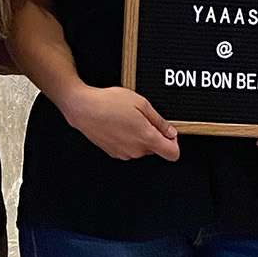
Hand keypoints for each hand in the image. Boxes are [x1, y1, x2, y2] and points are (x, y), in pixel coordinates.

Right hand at [65, 85, 179, 161]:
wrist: (83, 108)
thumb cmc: (108, 103)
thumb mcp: (141, 103)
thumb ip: (159, 121)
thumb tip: (170, 131)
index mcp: (146, 138)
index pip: (173, 153)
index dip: (174, 143)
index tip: (168, 132)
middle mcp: (136, 150)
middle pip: (156, 149)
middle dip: (154, 135)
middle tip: (143, 118)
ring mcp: (124, 153)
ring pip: (142, 148)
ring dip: (140, 137)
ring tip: (128, 119)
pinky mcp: (114, 153)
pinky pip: (129, 148)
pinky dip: (128, 139)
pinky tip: (119, 125)